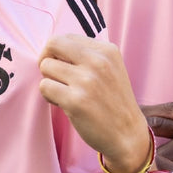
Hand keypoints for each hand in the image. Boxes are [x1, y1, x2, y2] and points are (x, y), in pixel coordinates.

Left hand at [39, 34, 146, 170]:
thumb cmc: (113, 101)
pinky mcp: (75, 101)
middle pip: (52, 44)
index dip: (58, 52)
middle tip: (54, 75)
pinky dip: (49, 95)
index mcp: (107, 50)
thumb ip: (86, 54)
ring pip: (46, 66)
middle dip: (47, 59)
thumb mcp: (110, 68)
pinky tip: (62, 103)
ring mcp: (87, 81)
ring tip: (63, 92)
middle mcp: (98, 62)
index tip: (64, 67)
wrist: (128, 135)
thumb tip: (51, 47)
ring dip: (49, 80)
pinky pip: (45, 87)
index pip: (66, 37)